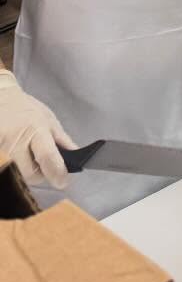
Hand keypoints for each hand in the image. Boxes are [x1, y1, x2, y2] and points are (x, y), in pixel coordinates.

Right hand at [0, 70, 75, 188]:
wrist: (1, 100)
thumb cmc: (26, 109)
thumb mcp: (49, 120)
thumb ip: (62, 140)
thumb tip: (76, 156)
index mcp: (36, 130)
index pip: (47, 156)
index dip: (57, 172)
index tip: (64, 181)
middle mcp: (17, 141)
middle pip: (31, 173)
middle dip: (42, 175)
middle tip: (48, 168)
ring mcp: (3, 147)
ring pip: (20, 172)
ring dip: (29, 170)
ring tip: (33, 156)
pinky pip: (9, 166)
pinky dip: (18, 165)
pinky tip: (21, 155)